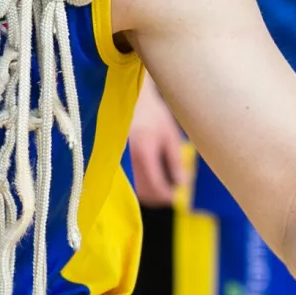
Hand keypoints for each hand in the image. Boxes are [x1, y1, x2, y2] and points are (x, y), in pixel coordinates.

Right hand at [128, 83, 186, 204]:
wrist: (130, 98)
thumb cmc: (153, 114)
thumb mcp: (170, 135)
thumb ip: (174, 161)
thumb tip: (181, 183)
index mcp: (144, 152)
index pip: (156, 185)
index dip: (166, 194)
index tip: (175, 195)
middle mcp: (128, 158)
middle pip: (143, 191)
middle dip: (157, 196)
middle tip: (170, 191)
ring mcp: (119, 159)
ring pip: (133, 187)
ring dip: (147, 191)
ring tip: (161, 183)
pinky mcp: (114, 158)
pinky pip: (126, 179)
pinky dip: (138, 183)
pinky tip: (148, 176)